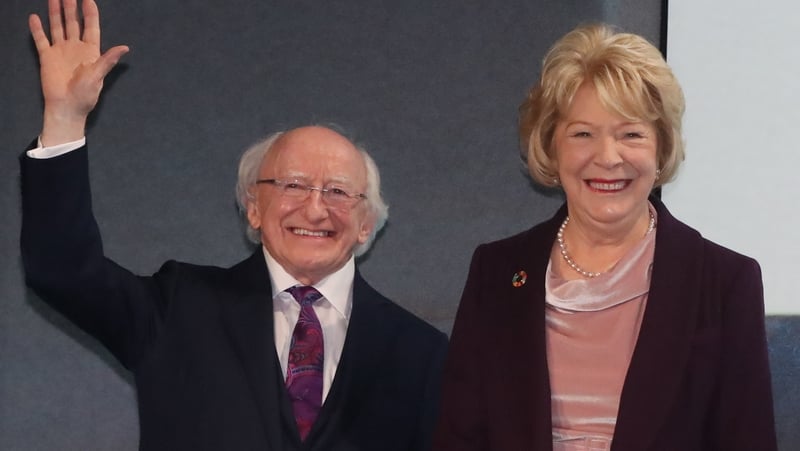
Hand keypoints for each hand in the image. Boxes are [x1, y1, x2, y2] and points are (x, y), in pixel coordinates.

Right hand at [30, 0, 128, 145]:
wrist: (66, 107)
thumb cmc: (85, 94)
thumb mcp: (98, 76)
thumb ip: (108, 59)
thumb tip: (125, 47)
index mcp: (90, 51)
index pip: (91, 27)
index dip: (90, 13)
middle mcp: (75, 48)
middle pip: (73, 23)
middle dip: (71, 8)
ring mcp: (61, 51)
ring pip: (58, 27)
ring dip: (55, 13)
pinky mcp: (47, 57)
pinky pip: (41, 40)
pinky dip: (37, 29)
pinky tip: (34, 17)